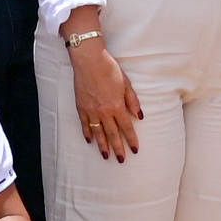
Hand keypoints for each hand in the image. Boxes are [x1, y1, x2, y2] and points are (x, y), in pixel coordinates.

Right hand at [68, 27, 143, 161]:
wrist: (89, 60)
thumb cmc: (109, 69)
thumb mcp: (126, 83)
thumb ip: (133, 101)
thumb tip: (139, 117)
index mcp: (117, 105)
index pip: (126, 127)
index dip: (132, 139)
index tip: (135, 150)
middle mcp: (104, 111)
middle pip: (112, 134)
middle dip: (118, 148)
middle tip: (121, 160)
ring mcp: (91, 110)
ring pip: (98, 133)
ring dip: (102, 146)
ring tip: (106, 156)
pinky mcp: (81, 107)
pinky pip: (85, 124)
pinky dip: (87, 133)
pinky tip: (90, 141)